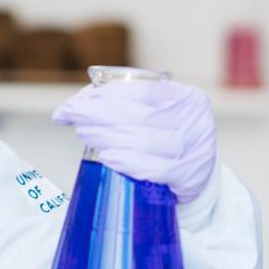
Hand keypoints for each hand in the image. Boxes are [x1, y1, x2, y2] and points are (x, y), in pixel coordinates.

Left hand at [52, 77, 216, 204]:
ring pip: (144, 140)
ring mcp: (194, 149)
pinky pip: (156, 169)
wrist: (199, 176)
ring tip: (83, 133)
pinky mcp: (190, 176)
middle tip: (69, 115)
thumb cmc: (169, 139)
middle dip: (96, 114)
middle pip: (138, 115)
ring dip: (106, 137)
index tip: (74, 102)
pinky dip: (128, 162)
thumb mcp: (160, 115)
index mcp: (186, 98)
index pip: (141, 91)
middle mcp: (194, 120)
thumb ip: (130, 105)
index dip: (103, 95)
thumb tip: (79, 104)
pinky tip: (107, 158)